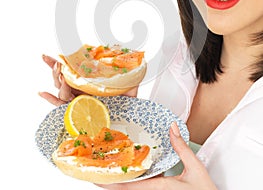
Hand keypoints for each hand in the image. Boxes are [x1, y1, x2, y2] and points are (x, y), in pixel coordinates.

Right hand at [39, 55, 138, 105]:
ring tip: (61, 74)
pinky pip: (59, 105)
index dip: (64, 60)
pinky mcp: (75, 111)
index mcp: (90, 81)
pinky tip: (41, 92)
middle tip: (58, 64)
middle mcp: (81, 89)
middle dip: (57, 69)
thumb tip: (139, 59)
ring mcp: (77, 99)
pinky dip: (50, 99)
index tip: (58, 52)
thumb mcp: (129, 85)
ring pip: (61, 89)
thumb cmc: (126, 103)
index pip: (73, 69)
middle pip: (63, 78)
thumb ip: (131, 74)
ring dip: (58, 80)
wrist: (127, 121)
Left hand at [97, 122, 216, 189]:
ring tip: (105, 171)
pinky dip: (129, 183)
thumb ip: (181, 148)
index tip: (95, 175)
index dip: (109, 181)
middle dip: (107, 181)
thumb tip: (172, 128)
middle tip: (93, 171)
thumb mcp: (195, 168)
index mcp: (158, 188)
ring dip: (117, 182)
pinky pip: (139, 189)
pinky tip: (128, 175)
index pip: (127, 186)